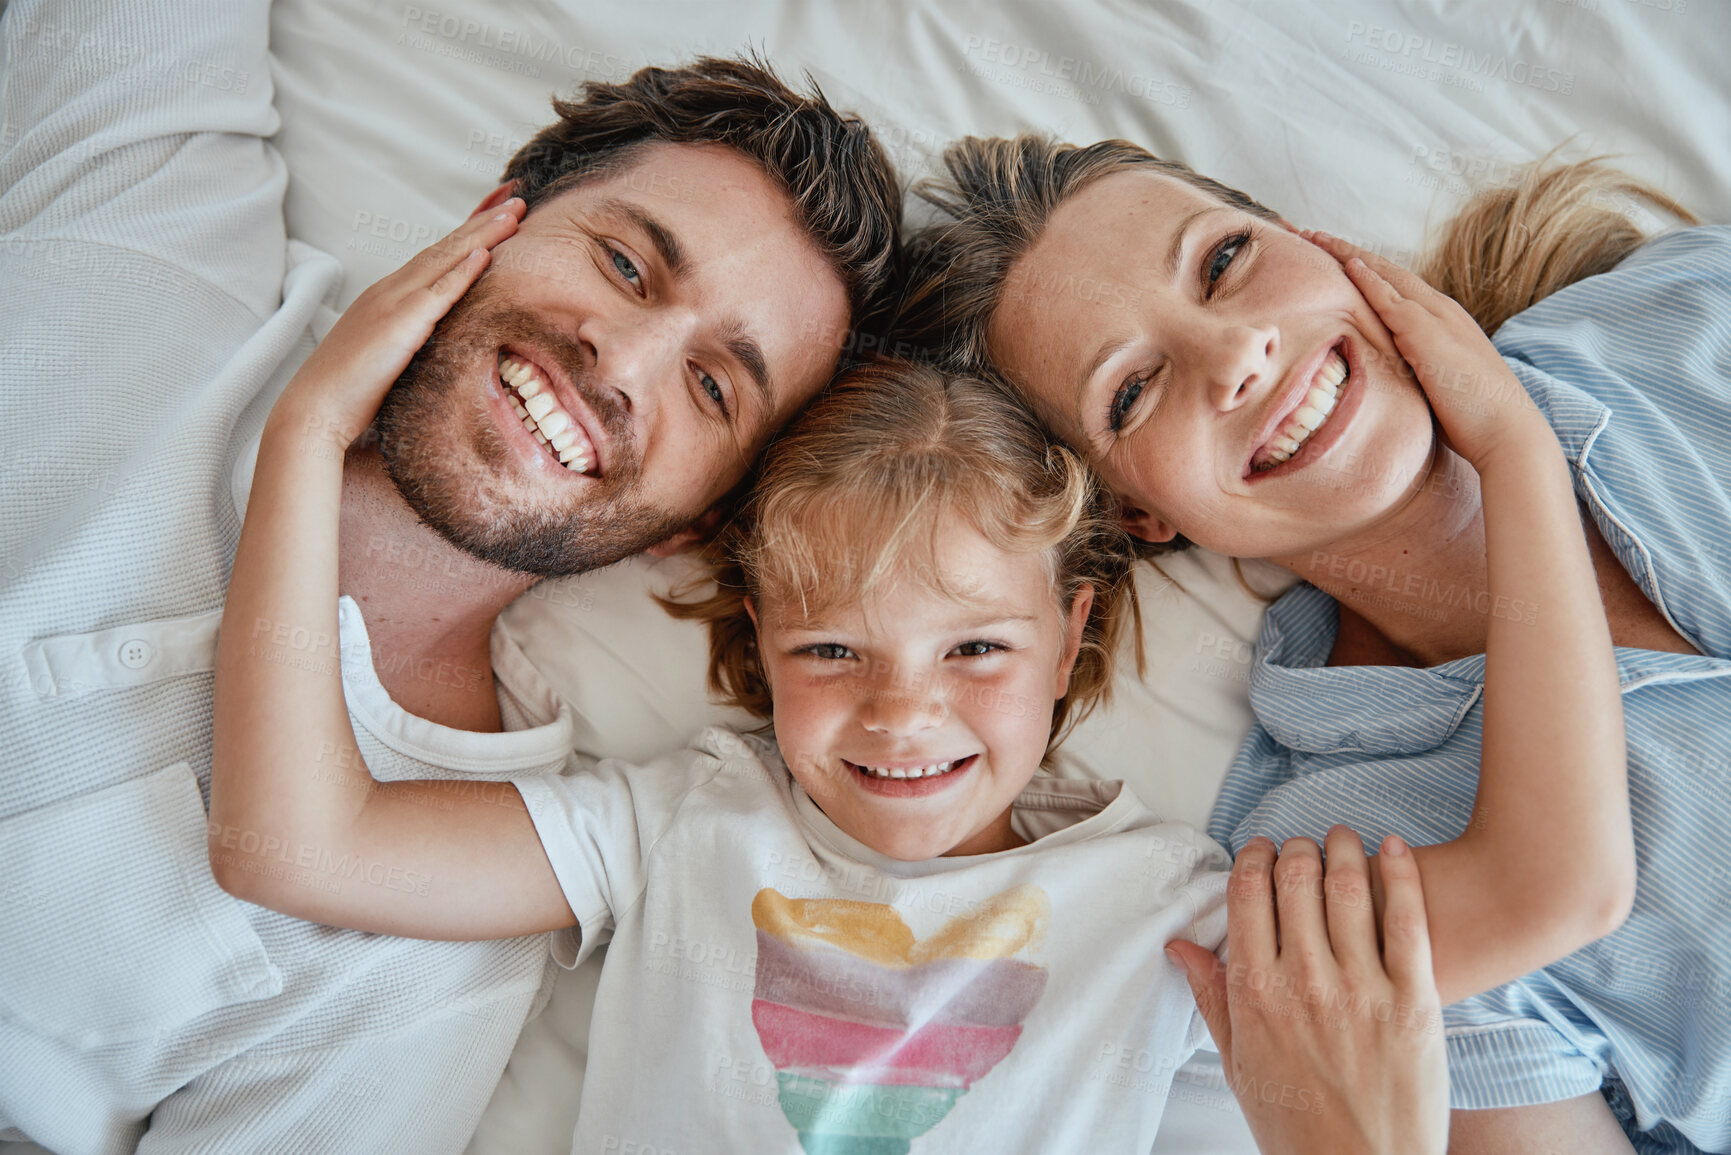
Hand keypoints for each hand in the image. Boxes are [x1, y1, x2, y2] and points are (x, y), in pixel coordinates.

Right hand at [270, 198, 526, 450]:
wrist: (314, 410)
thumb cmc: (350, 395)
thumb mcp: (390, 359)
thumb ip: (413, 342)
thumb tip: (441, 345)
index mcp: (389, 297)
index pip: (437, 256)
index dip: (469, 233)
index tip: (497, 214)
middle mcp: (390, 290)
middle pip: (445, 247)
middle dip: (484, 220)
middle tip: (517, 198)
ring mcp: (392, 302)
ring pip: (445, 258)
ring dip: (482, 233)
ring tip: (515, 213)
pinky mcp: (398, 324)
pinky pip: (438, 293)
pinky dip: (463, 271)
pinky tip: (487, 253)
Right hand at [1167, 827, 1447, 1154]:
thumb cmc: (1298, 1128)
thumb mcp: (1239, 1064)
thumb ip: (1212, 998)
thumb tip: (1181, 947)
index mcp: (1256, 994)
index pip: (1247, 896)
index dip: (1253, 859)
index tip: (1261, 851)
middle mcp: (1305, 983)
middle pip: (1296, 880)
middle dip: (1297, 848)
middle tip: (1303, 844)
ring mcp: (1362, 989)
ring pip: (1349, 888)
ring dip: (1344, 848)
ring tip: (1345, 837)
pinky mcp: (1415, 1001)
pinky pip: (1407, 920)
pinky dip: (1401, 874)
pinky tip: (1396, 849)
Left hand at [1304, 230, 1548, 470]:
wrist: (1505, 432)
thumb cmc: (1470, 420)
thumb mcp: (1430, 389)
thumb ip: (1409, 373)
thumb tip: (1385, 382)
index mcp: (1439, 323)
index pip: (1392, 287)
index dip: (1360, 270)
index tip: (1329, 258)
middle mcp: (1439, 311)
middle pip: (1385, 271)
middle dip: (1346, 250)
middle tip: (1309, 233)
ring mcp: (1436, 317)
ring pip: (1385, 275)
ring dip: (1348, 253)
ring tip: (1314, 236)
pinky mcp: (1428, 331)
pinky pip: (1391, 298)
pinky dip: (1369, 279)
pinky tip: (1347, 264)